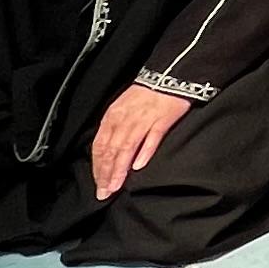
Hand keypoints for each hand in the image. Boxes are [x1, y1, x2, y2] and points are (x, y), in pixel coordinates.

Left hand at [89, 83, 193, 201]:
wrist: (171, 73)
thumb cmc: (147, 93)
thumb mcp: (123, 108)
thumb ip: (117, 129)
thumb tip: (111, 154)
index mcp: (112, 116)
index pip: (100, 146)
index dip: (97, 167)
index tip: (98, 185)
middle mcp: (124, 118)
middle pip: (111, 150)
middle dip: (106, 174)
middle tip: (104, 193)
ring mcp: (143, 119)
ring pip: (126, 148)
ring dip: (119, 169)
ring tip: (116, 187)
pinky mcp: (162, 119)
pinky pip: (151, 138)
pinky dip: (144, 152)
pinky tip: (138, 167)